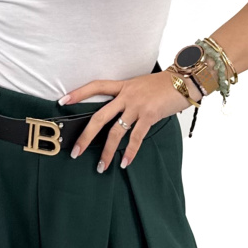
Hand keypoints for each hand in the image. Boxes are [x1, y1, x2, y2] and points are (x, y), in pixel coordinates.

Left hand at [59, 70, 196, 170]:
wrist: (185, 80)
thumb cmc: (164, 85)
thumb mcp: (141, 85)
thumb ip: (128, 96)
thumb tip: (118, 113)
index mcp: (123, 86)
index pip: (95, 86)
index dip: (78, 93)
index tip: (62, 102)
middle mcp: (127, 96)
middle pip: (99, 117)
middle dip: (86, 136)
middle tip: (75, 151)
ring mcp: (138, 106)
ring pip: (116, 132)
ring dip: (107, 151)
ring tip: (101, 166)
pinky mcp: (150, 116)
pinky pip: (136, 138)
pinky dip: (130, 152)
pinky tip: (124, 162)